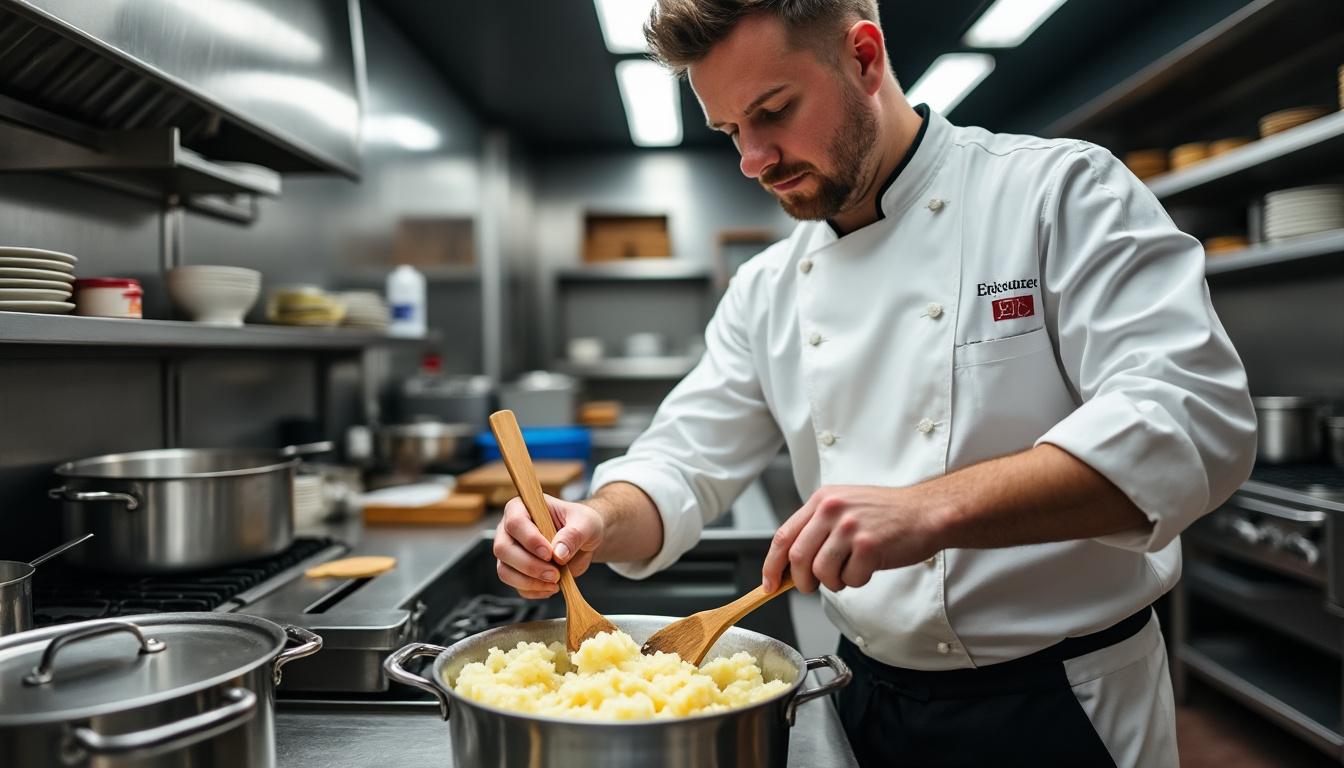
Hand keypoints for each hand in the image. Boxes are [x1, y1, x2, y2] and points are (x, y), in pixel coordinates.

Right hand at [493, 494, 604, 598]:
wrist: (585, 541)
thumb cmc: (581, 524)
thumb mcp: (586, 523)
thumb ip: (573, 534)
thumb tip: (559, 553)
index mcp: (522, 507)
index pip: (515, 522)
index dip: (530, 540)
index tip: (550, 554)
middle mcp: (509, 529)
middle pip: (503, 549)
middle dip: (529, 566)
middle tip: (554, 574)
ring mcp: (510, 552)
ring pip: (505, 571)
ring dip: (529, 582)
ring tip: (555, 582)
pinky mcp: (516, 572)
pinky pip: (517, 586)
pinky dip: (534, 591)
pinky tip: (552, 587)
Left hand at [762, 485, 942, 593]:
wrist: (926, 512)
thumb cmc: (887, 514)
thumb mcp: (845, 507)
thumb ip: (817, 528)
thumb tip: (790, 563)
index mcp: (822, 500)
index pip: (784, 536)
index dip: (772, 565)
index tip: (769, 584)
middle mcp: (832, 509)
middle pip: (798, 558)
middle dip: (802, 581)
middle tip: (813, 585)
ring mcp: (850, 527)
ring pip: (821, 572)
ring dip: (832, 582)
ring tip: (848, 572)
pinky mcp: (869, 545)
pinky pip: (850, 579)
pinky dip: (856, 582)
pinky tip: (868, 567)